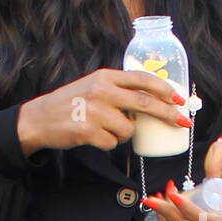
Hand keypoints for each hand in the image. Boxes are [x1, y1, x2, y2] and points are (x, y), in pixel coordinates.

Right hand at [17, 68, 189, 155]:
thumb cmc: (70, 103)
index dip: (165, 90)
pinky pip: (113, 143)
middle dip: (168, 114)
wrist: (39, 119)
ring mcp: (95, 111)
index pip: (143, 79)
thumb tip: (152, 98)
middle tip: (182, 123)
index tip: (179, 99)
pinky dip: (108, 144)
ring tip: (104, 128)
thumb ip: (118, 88)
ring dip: (123, 134)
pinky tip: (93, 136)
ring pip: (129, 129)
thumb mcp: (93, 86)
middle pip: (146, 104)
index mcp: (105, 76)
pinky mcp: (88, 131)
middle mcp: (102, 91)